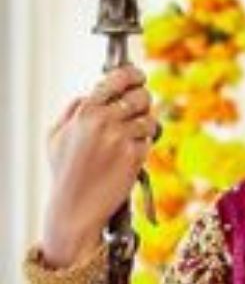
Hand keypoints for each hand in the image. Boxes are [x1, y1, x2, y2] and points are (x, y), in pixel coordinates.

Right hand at [42, 65, 156, 263]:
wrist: (76, 208)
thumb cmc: (65, 172)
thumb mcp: (56, 136)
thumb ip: (73, 110)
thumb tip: (91, 92)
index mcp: (86, 110)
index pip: (119, 77)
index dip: (133, 75)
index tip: (138, 77)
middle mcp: (105, 120)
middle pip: (141, 96)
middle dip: (143, 102)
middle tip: (138, 110)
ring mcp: (122, 138)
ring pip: (149, 119)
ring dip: (145, 127)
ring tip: (131, 138)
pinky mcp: (135, 156)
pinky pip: (149, 141)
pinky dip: (143, 147)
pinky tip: (129, 156)